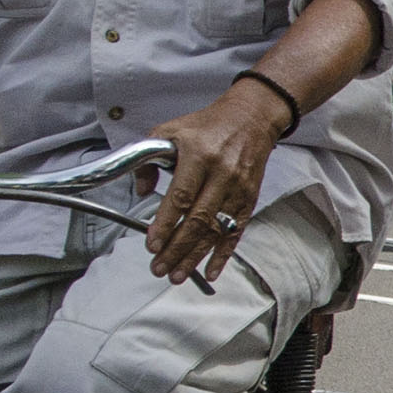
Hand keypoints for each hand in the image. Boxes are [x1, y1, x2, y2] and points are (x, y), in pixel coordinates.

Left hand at [142, 76, 290, 285]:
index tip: (152, 243)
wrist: (251, 118)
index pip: (181, 196)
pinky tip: (210, 270)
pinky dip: (223, 254)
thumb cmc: (209, 125)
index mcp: (199, 155)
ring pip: (215, 230)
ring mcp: (238, 189)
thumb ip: (149, 159)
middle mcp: (221, 174)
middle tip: (159, 267)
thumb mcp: (171, 130)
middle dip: (176, 248)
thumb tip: (141, 190)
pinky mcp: (249, 199)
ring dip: (195, 256)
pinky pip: (235, 232)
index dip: (165, 223)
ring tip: (176, 274)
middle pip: (197, 220)